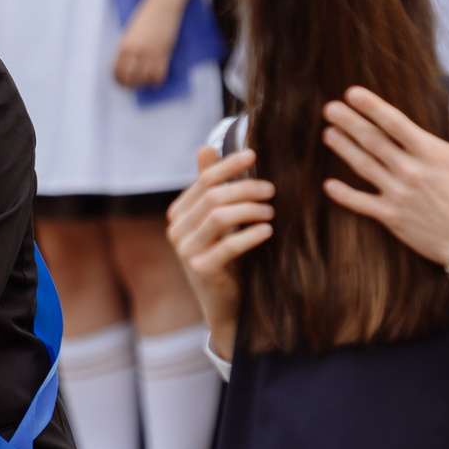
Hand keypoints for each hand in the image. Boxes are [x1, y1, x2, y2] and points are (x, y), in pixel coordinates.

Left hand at [112, 0, 180, 87]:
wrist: (162, 7)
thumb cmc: (145, 17)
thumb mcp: (130, 33)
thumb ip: (126, 48)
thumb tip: (125, 67)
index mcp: (125, 46)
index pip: (117, 71)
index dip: (118, 80)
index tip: (120, 83)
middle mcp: (137, 52)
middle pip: (130, 78)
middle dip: (129, 85)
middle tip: (131, 87)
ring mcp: (151, 54)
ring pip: (144, 79)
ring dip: (143, 84)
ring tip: (143, 83)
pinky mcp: (164, 54)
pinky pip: (159, 75)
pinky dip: (156, 81)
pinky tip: (155, 81)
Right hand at [166, 146, 270, 352]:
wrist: (224, 302)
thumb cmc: (226, 255)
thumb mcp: (218, 220)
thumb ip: (211, 186)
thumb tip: (206, 146)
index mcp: (179, 213)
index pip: (203, 181)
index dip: (228, 166)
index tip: (254, 155)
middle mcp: (176, 231)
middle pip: (212, 197)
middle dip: (245, 189)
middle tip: (272, 190)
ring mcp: (186, 252)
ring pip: (218, 217)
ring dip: (250, 209)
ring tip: (271, 211)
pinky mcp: (201, 270)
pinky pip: (228, 246)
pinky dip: (251, 235)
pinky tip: (269, 230)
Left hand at [321, 93, 448, 266]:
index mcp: (431, 153)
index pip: (395, 123)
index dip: (372, 106)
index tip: (352, 93)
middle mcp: (410, 170)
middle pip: (373, 140)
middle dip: (349, 122)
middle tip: (330, 108)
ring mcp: (397, 194)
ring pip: (364, 166)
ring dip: (343, 148)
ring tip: (328, 133)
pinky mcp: (391, 217)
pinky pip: (361, 203)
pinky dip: (343, 194)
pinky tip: (327, 185)